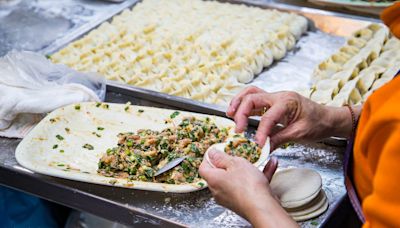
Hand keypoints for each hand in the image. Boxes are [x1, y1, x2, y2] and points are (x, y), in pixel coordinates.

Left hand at [199, 150, 296, 226]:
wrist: (263, 208)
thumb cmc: (248, 186)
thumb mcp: (235, 163)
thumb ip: (222, 157)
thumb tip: (211, 153)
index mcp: (213, 180)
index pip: (204, 168)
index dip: (209, 158)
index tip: (216, 151)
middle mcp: (219, 191)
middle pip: (219, 174)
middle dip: (228, 164)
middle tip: (236, 156)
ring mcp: (230, 198)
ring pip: (236, 179)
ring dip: (247, 169)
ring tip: (258, 158)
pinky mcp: (243, 202)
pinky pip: (248, 186)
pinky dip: (257, 177)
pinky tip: (270, 166)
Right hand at [226, 86, 357, 149]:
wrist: (328, 118)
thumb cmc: (318, 123)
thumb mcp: (300, 134)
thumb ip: (279, 139)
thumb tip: (263, 148)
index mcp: (288, 102)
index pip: (268, 116)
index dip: (261, 132)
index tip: (257, 144)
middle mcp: (279, 96)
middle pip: (252, 97)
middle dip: (242, 112)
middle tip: (238, 129)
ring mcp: (274, 97)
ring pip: (251, 93)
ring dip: (238, 102)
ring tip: (229, 114)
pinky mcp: (272, 102)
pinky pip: (254, 98)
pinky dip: (243, 104)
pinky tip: (237, 112)